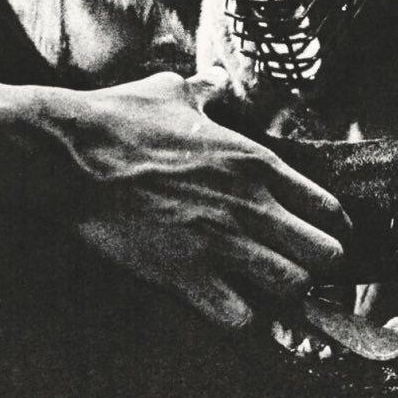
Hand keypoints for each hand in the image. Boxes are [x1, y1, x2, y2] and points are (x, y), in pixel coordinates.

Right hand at [28, 71, 349, 329]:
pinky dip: (241, 318)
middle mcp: (248, 203)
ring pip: (291, 289)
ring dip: (281, 295)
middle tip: (294, 266)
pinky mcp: (185, 275)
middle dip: (314, 266)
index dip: (329, 227)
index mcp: (253, 160)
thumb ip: (206, 90)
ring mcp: (220, 243)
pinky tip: (227, 304)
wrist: (68, 156)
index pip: (326, 207)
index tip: (318, 235)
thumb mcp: (172, 91)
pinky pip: (241, 317)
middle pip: (324, 256)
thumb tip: (217, 79)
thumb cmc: (118, 119)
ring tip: (262, 288)